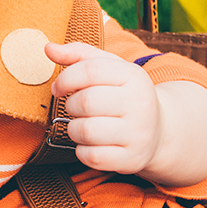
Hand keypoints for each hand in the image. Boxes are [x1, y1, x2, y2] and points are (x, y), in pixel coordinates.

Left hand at [44, 42, 161, 174]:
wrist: (159, 130)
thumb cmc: (123, 94)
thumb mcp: (109, 68)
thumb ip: (78, 54)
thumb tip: (48, 48)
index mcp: (134, 76)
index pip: (91, 70)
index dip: (65, 78)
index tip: (57, 88)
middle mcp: (140, 104)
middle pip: (86, 102)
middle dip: (70, 105)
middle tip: (74, 107)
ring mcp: (138, 134)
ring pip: (85, 131)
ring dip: (73, 129)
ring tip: (82, 124)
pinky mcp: (132, 159)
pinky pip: (91, 157)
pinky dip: (82, 150)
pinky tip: (91, 143)